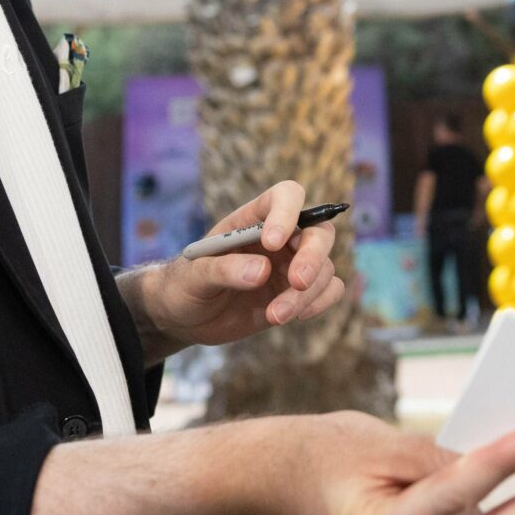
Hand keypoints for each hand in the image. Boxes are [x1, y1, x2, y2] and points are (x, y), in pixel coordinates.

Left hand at [130, 180, 344, 350]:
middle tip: (297, 282)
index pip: (286, 196)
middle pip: (319, 231)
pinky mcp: (298, 294)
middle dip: (313, 256)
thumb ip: (223, 269)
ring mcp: (291, 266)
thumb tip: (261, 271)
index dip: (287, 212)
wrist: (185, 318)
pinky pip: (329, 290)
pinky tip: (295, 316)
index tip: (273, 242)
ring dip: (307, 293)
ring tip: (275, 316)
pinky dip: (321, 302)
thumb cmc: (185, 285)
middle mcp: (280, 238)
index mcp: (253, 219)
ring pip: (325, 267)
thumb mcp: (194, 275)